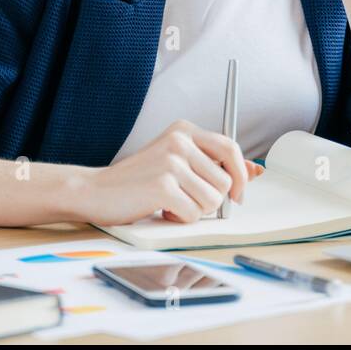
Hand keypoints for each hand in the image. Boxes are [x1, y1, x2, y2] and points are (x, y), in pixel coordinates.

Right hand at [72, 120, 264, 226]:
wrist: (95, 190)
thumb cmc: (138, 180)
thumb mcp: (177, 163)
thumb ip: (214, 165)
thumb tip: (256, 170)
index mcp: (184, 130)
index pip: (230, 148)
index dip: (240, 175)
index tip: (238, 194)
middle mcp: (179, 140)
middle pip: (226, 181)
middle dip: (213, 200)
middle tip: (189, 201)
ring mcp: (171, 162)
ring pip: (213, 200)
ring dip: (195, 210)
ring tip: (171, 202)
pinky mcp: (163, 186)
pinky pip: (193, 213)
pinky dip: (180, 219)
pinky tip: (161, 209)